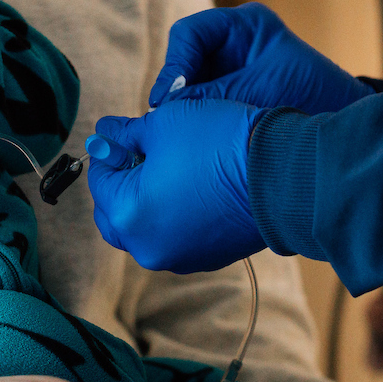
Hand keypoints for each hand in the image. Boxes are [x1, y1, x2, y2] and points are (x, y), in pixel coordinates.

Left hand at [84, 100, 263, 272]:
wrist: (282, 172)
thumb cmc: (220, 142)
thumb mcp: (163, 123)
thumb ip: (126, 134)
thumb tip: (104, 136)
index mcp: (128, 214)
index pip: (99, 180)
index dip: (110, 152)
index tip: (124, 134)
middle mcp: (148, 246)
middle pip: (115, 214)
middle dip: (121, 184)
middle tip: (142, 153)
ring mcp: (179, 258)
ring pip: (145, 229)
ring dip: (147, 202)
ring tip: (170, 169)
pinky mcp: (208, 258)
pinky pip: (176, 237)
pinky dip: (174, 216)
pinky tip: (194, 187)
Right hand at [149, 3, 370, 114]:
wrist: (343, 125)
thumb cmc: (315, 96)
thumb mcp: (261, 91)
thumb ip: (214, 94)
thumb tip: (165, 106)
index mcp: (247, 24)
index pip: (191, 33)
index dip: (175, 64)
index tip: (169, 98)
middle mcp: (235, 42)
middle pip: (186, 58)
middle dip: (177, 88)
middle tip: (168, 119)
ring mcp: (233, 67)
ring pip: (191, 83)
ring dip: (185, 105)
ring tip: (181, 129)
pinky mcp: (233, 93)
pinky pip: (204, 101)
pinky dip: (198, 116)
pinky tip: (195, 133)